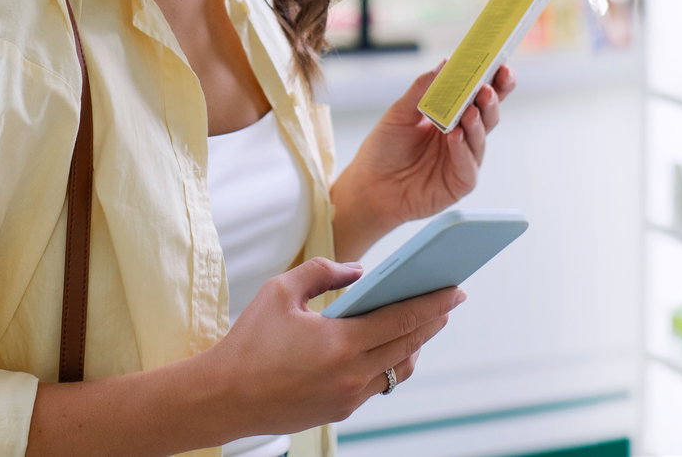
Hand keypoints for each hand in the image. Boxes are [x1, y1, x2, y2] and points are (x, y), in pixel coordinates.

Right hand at [203, 257, 464, 438]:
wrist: (224, 396)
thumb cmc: (249, 340)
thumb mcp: (280, 291)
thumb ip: (323, 271)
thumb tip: (360, 271)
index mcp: (340, 344)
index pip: (401, 320)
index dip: (433, 303)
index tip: (456, 290)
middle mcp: (351, 376)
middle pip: (409, 345)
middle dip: (433, 320)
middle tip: (451, 300)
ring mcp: (348, 398)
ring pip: (398, 369)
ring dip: (415, 345)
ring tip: (424, 323)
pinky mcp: (340, 411)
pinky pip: (378, 383)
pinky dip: (390, 361)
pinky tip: (390, 345)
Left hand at [334, 62, 516, 246]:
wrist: (370, 186)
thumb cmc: (385, 148)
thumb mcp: (399, 113)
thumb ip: (423, 90)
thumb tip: (445, 64)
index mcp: (452, 115)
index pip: (479, 94)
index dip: (493, 80)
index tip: (500, 64)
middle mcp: (463, 135)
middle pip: (487, 114)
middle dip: (491, 99)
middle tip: (487, 88)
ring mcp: (463, 159)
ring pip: (480, 138)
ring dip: (477, 123)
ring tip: (470, 110)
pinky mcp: (460, 181)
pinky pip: (468, 165)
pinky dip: (463, 150)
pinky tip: (455, 137)